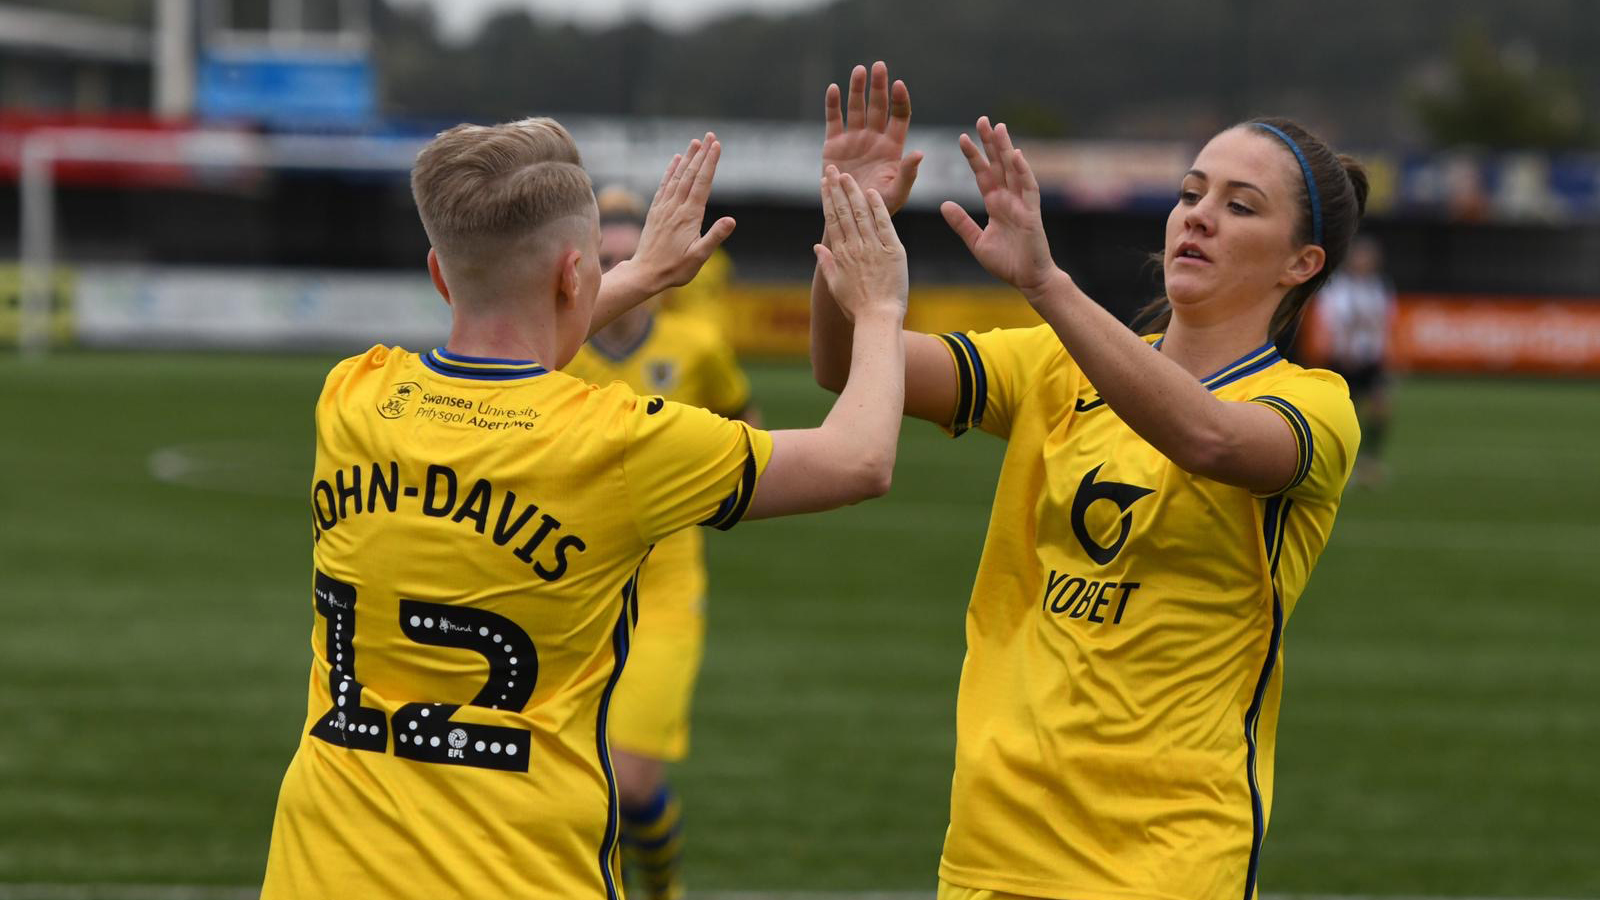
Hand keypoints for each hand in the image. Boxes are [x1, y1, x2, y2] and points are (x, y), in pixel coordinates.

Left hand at [631, 132, 737, 291]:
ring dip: (688, 158)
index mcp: (689, 216)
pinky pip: (664, 186)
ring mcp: (664, 207)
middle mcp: (676, 207)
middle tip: (710, 136)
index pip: (702, 183)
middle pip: (691, 175)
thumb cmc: (675, 268)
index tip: (717, 146)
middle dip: (701, 154)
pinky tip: (676, 161)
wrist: (645, 273)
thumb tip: (732, 220)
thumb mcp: (699, 257)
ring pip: (677, 177)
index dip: (710, 163)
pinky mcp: (656, 211)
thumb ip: (715, 237)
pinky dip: (671, 171)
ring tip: (695, 142)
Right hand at [814, 167, 907, 322]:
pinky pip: (884, 224)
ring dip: (854, 192)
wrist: (878, 318)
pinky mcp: (893, 251)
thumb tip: (816, 246)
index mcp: (841, 255)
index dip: (827, 199)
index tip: (824, 184)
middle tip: (833, 170)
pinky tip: (871, 192)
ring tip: (848, 176)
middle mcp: (855, 247)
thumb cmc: (857, 308)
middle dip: (837, 189)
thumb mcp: (836, 286)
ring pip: (861, 213)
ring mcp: (874, 248)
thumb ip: (827, 263)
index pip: (832, 220)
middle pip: (844, 212)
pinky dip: (877, 207)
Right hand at [822, 61, 922, 215]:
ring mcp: (853, 139)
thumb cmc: (877, 209)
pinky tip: (834, 89)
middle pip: (878, 106)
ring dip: (858, 89)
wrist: (847, 216)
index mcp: (892, 147)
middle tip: (879, 66)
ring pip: (856, 108)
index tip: (898, 85)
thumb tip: (920, 153)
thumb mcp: (896, 193)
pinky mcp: (834, 144)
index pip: (899, 117)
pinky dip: (833, 104)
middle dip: (879, 86)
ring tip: (860, 70)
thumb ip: (908, 174)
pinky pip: (833, 120)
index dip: (899, 100)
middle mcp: (874, 138)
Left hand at [940, 118, 1060, 300]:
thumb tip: (944, 204)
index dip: (973, 156)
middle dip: (990, 143)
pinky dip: (1022, 171)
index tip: (962, 138)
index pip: (983, 175)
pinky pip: (1028, 188)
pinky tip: (1016, 155)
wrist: (1028, 280)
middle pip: (998, 165)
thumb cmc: (1007, 263)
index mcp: (995, 204)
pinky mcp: (1032, 213)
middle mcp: (1009, 199)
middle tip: (982, 120)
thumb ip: (962, 223)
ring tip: (999, 127)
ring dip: (1006, 149)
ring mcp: (1021, 204)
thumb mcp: (977, 242)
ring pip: (1013, 170)